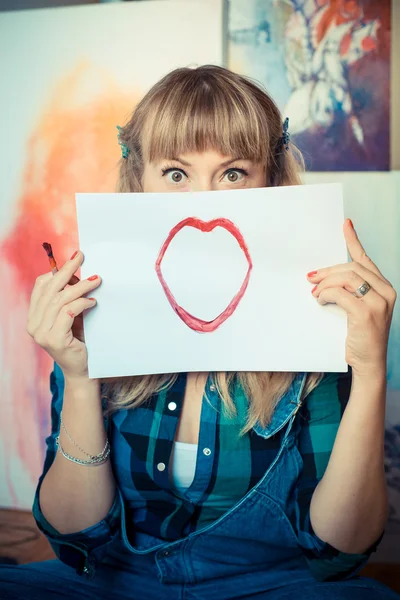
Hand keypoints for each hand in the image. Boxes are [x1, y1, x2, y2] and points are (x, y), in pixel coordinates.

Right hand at [27, 251, 101, 380]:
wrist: (82, 371)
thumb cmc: (79, 341)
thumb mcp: (70, 317)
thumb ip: (67, 299)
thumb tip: (77, 272)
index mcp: (33, 317)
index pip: (40, 287)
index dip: (56, 271)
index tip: (74, 259)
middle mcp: (33, 325)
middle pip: (50, 290)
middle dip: (67, 270)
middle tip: (82, 257)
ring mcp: (42, 334)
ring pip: (60, 300)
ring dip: (80, 287)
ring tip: (96, 280)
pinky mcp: (55, 340)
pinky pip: (68, 312)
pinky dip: (82, 303)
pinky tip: (94, 302)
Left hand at [307, 219, 396, 376]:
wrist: (369, 364)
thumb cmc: (360, 337)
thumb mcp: (357, 310)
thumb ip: (349, 292)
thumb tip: (322, 277)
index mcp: (384, 288)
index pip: (366, 260)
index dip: (354, 241)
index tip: (345, 225)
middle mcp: (385, 292)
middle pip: (352, 267)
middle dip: (328, 271)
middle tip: (311, 277)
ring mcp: (378, 303)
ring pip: (346, 278)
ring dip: (325, 284)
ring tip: (315, 293)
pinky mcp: (366, 314)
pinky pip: (341, 294)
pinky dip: (326, 295)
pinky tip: (320, 300)